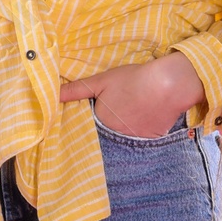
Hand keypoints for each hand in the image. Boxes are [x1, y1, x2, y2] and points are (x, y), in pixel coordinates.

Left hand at [60, 50, 204, 138]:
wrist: (169, 84)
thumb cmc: (133, 79)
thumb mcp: (102, 81)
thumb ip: (76, 90)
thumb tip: (52, 94)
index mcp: (100, 122)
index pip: (90, 126)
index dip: (94, 116)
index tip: (99, 108)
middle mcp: (115, 137)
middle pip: (107, 133)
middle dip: (109, 125)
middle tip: (120, 109)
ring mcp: (134, 141)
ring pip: (124, 138)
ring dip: (125, 129)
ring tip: (133, 112)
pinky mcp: (151, 141)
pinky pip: (141, 140)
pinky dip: (141, 131)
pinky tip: (145, 118)